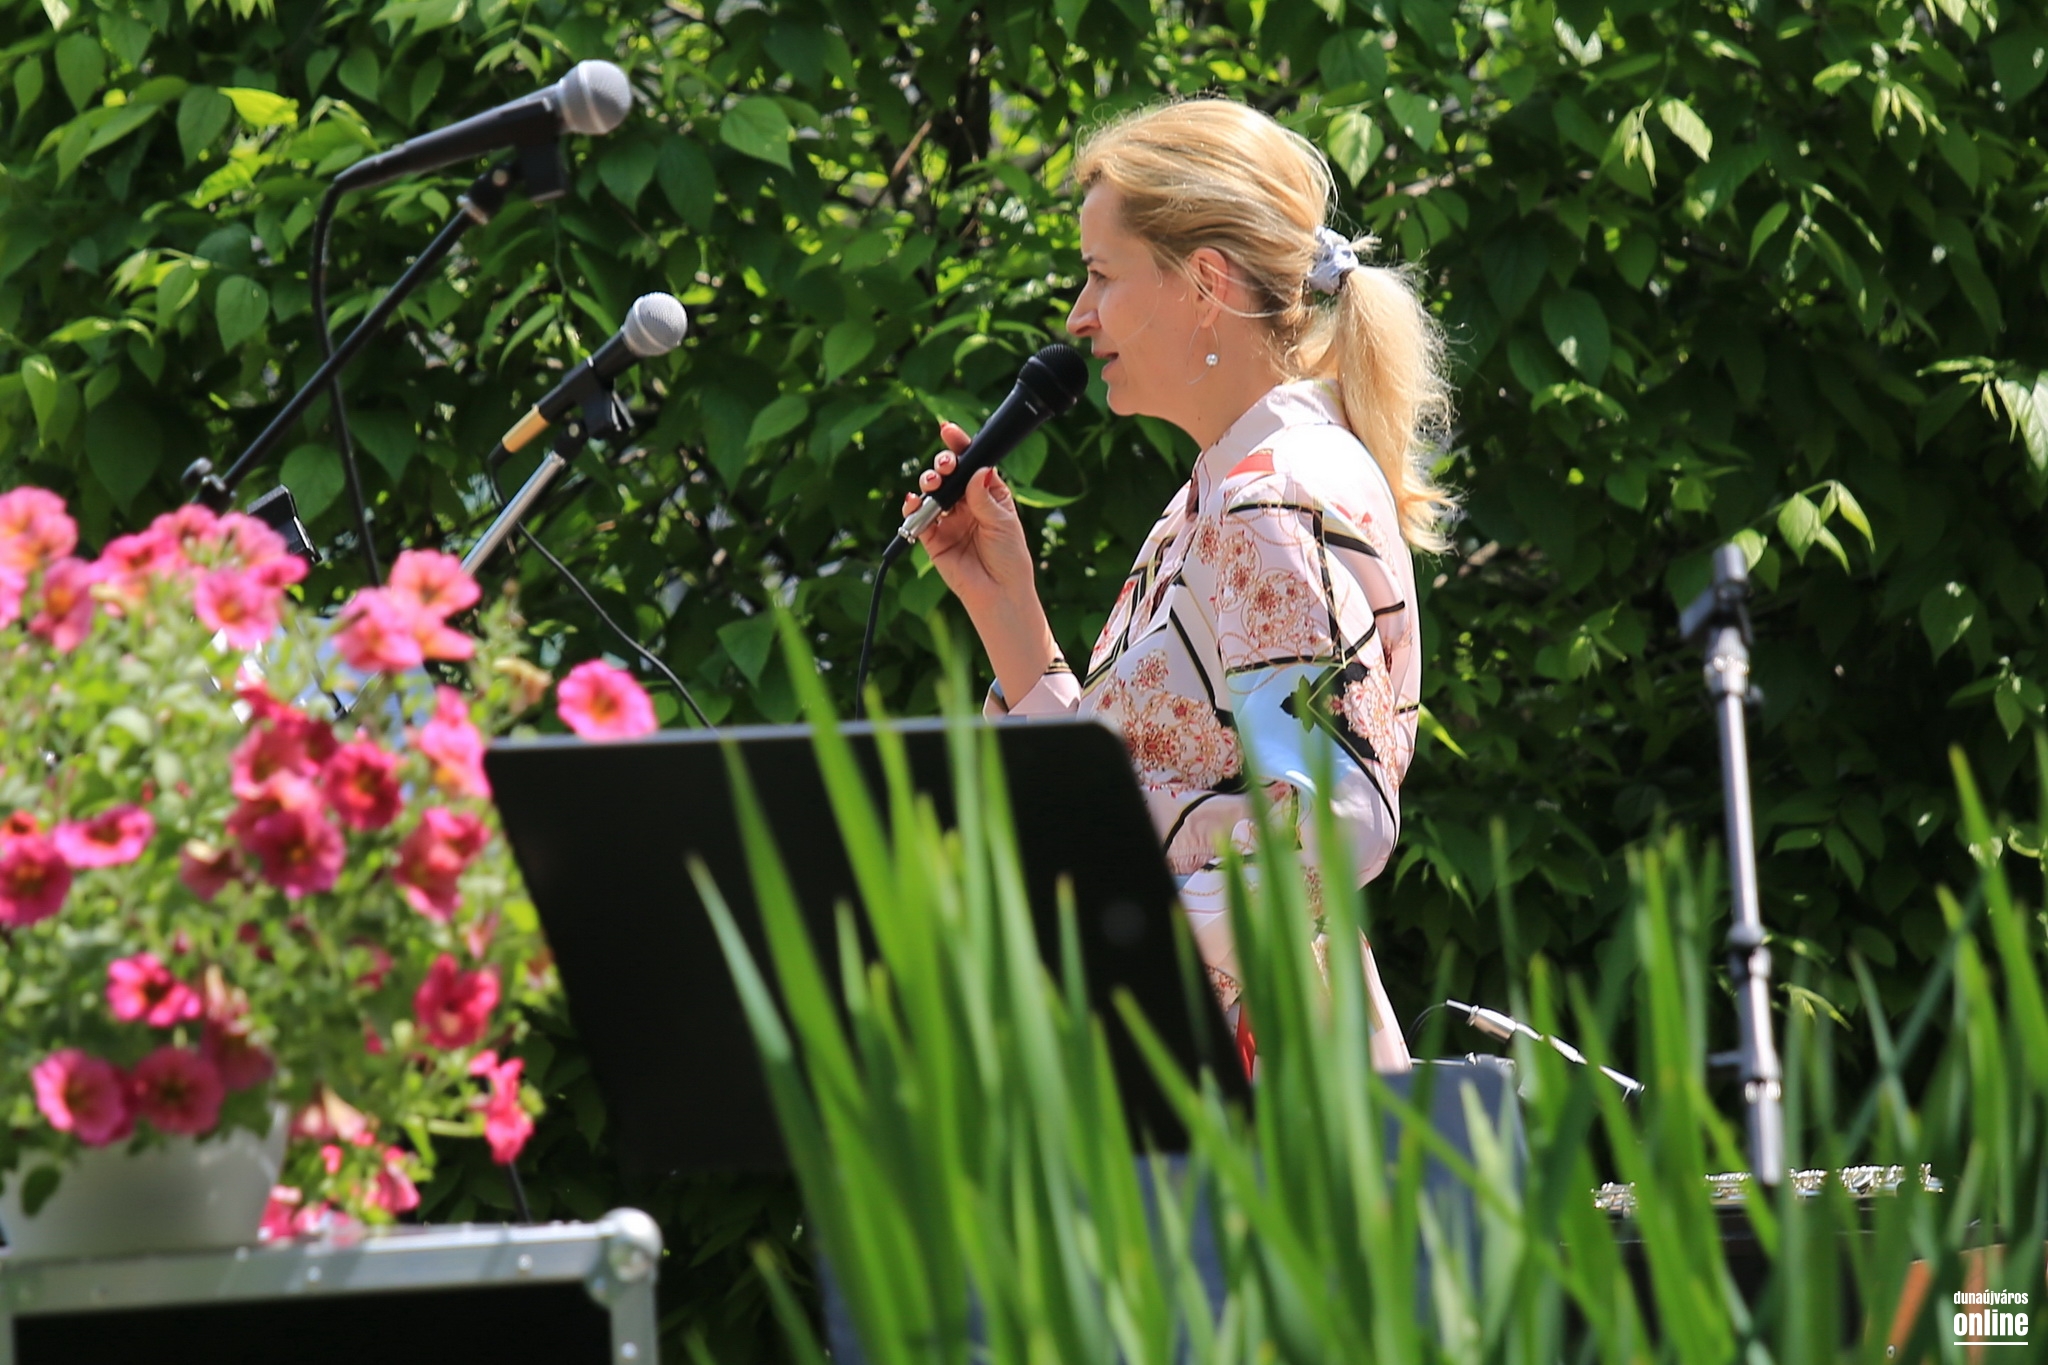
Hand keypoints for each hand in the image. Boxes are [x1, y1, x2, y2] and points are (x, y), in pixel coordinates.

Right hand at [901, 421, 1056, 700]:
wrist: (999, 593)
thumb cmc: (1009, 558)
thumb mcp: (1003, 522)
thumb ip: (984, 497)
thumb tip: (974, 470)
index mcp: (988, 494)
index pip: (972, 464)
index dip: (960, 446)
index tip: (949, 431)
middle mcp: (966, 504)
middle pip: (949, 474)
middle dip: (943, 464)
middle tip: (945, 465)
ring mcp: (948, 520)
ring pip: (932, 492)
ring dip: (928, 482)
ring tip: (933, 483)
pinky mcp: (932, 538)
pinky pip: (918, 518)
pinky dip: (913, 507)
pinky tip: (914, 500)